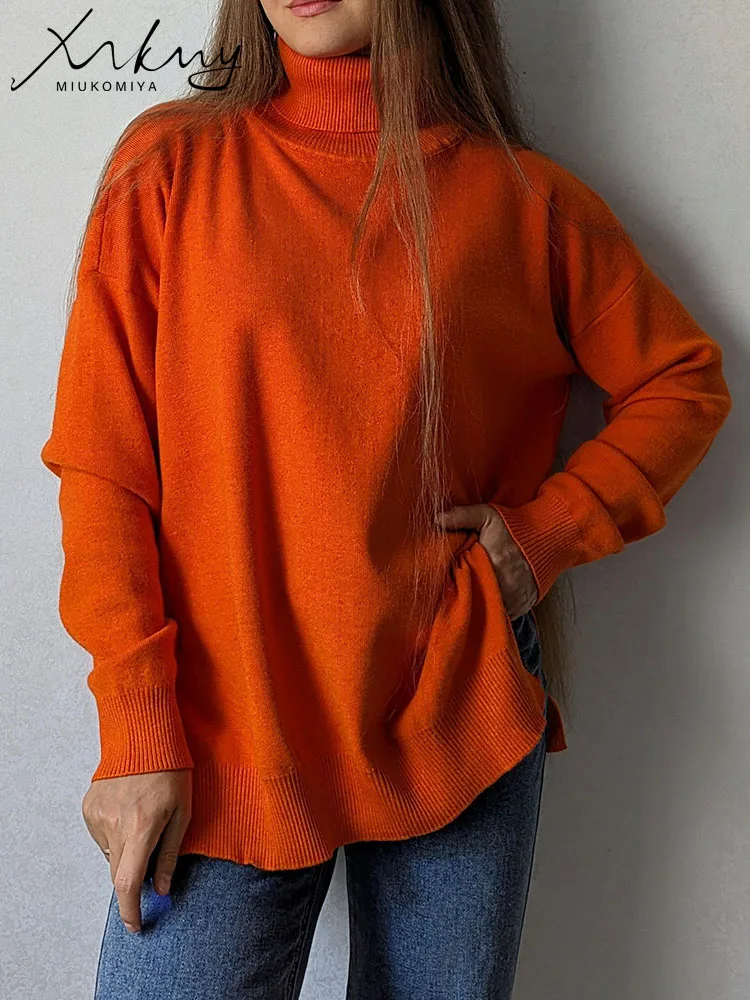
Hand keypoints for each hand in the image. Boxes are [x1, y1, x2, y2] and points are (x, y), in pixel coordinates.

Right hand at [81, 769, 192, 932]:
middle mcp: (114, 824)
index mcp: (141, 827)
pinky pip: (101, 835)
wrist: (143, 735)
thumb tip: (161, 889)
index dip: (130, 911)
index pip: (128, 883)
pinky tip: (129, 810)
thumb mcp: (183, 812)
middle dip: (133, 880)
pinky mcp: (88, 807)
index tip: (135, 926)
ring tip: (144, 821)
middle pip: (117, 874)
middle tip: (151, 863)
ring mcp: (97, 815)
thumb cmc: (171, 770)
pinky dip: (115, 834)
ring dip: (126, 852)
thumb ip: (170, 853)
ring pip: (110, 854)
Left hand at [435, 503, 537, 619]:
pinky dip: (496, 610)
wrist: (549, 536)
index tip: (448, 580)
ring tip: (474, 597)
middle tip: (459, 590)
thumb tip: (436, 518)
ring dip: (481, 606)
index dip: (453, 583)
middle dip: (466, 596)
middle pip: (474, 599)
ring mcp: (514, 598)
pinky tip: (489, 600)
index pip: (462, 582)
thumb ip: (462, 516)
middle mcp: (503, 584)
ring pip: (488, 610)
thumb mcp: (487, 515)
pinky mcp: (523, 605)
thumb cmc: (515, 526)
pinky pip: (504, 616)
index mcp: (489, 564)